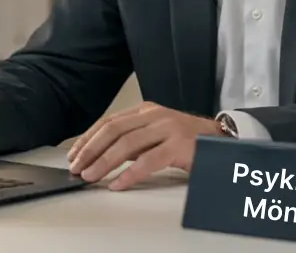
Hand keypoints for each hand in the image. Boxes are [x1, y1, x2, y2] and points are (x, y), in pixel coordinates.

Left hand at [65, 101, 222, 190]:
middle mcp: (154, 116)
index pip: (109, 122)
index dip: (88, 138)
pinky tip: (117, 184)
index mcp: (146, 111)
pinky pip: (148, 161)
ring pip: (127, 144)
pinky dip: (129, 174)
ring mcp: (167, 129)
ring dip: (104, 162)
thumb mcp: (155, 134)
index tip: (73, 154)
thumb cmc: (186, 141)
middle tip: (76, 167)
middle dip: (90, 149)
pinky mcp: (179, 146)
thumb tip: (100, 155)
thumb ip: (132, 140)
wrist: (222, 141)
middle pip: (113, 130)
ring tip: (90, 176)